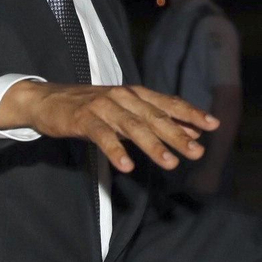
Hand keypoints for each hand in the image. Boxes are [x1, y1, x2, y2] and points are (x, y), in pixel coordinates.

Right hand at [0, 80, 216, 172]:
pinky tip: (127, 166)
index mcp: (136, 94)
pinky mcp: (83, 118)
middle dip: (178, 135)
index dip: (191, 114)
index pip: (169, 104)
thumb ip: (157, 120)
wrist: (47, 99)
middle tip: (197, 152)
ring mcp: (103, 106)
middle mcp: (123, 96)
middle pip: (155, 117)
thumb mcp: (127, 112)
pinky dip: (116, 151)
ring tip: (170, 163)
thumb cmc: (92, 108)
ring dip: (153, 146)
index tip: (213, 125)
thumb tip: (193, 131)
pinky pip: (102, 136)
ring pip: (133, 127)